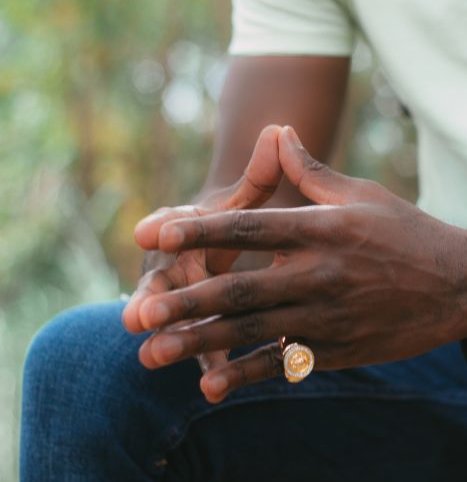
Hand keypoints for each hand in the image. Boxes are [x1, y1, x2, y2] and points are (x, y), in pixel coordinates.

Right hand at [122, 125, 283, 371]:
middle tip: (135, 312)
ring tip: (156, 357)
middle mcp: (179, 271)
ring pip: (183, 323)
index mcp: (186, 232)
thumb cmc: (240, 224)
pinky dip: (214, 369)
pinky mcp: (210, 337)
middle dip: (152, 297)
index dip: (163, 228)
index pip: (172, 226)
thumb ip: (261, 176)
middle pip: (164, 284)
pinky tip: (214, 388)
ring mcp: (191, 308)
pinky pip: (212, 354)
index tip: (146, 232)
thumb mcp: (247, 203)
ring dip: (172, 338)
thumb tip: (279, 130)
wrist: (236, 256)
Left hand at [135, 126, 466, 401]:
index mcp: (324, 228)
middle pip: (243, 288)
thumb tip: (278, 130)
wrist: (458, 284)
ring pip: (256, 331)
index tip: (152, 235)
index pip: (252, 227)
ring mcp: (330, 315)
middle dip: (186, 301)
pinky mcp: (339, 348)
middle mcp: (322, 273)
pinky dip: (247, 375)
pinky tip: (211, 386)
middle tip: (137, 313)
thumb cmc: (408, 231)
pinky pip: (286, 362)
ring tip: (152, 355)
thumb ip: (311, 170)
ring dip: (201, 343)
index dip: (200, 231)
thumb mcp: (363, 194)